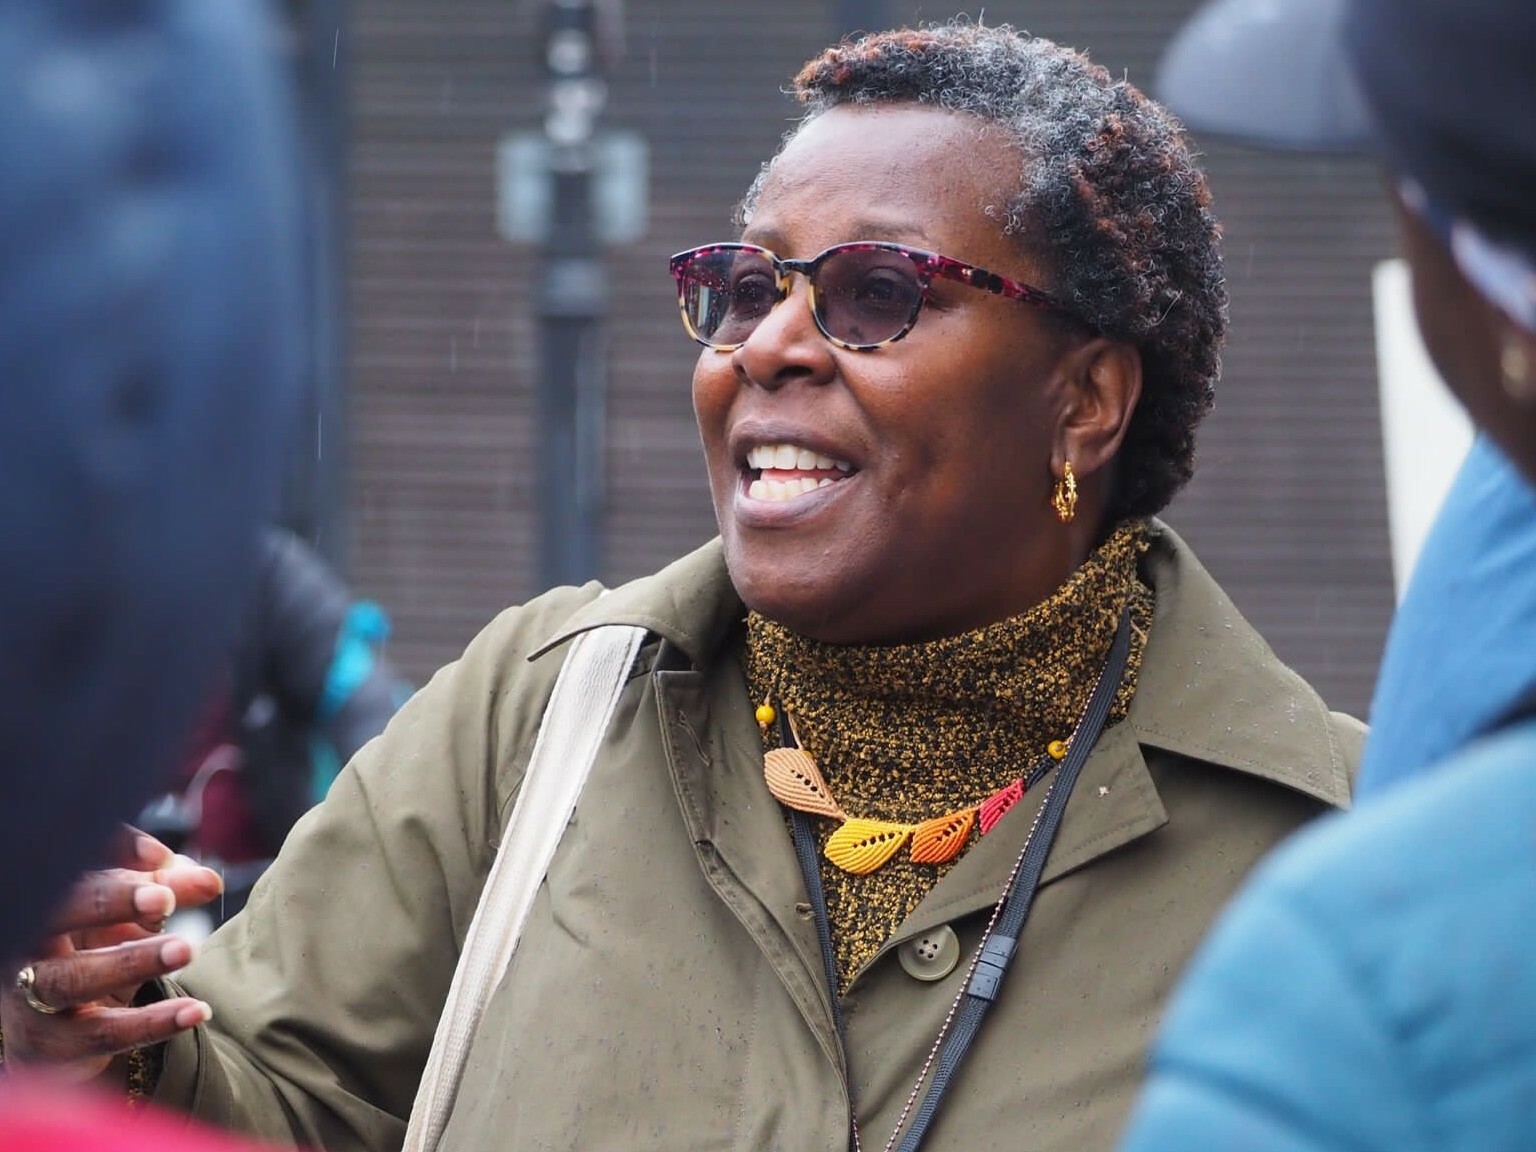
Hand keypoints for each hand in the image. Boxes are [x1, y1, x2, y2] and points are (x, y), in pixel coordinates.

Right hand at [1, 827, 224, 1082]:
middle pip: (52, 917)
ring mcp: (31, 998)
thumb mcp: (134, 911)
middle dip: (108, 902)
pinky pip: (101, 1035)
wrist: (65, 1026)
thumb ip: (169, 888)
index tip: (159, 857)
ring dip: (131, 962)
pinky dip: (152, 1023)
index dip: (109, 854)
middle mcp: (25, 945)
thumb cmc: (101, 945)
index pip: (65, 867)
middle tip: (163, 899)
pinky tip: (196, 1009)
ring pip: (72, 979)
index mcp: (43, 900)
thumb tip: (210, 881)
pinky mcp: (54, 1045)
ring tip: (186, 949)